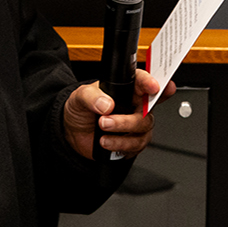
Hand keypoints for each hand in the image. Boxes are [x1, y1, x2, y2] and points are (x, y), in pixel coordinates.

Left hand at [62, 44, 165, 158]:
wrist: (75, 133)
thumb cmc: (82, 110)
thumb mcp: (80, 97)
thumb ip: (91, 97)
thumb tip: (106, 104)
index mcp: (126, 89)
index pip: (142, 81)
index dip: (150, 82)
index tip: (152, 87)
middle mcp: (135, 105)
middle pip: (147, 110)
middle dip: (128, 118)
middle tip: (105, 120)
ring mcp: (136, 124)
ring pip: (142, 128)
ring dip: (122, 132)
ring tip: (102, 130)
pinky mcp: (133, 142)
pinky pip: (135, 145)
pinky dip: (119, 145)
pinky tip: (105, 142)